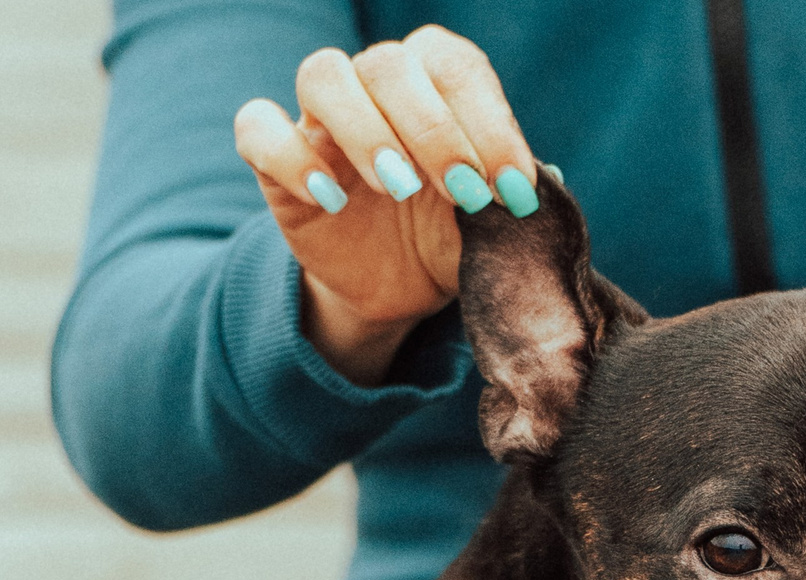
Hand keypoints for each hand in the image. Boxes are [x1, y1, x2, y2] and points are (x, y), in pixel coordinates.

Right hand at [233, 27, 541, 382]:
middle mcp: (376, 86)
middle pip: (389, 63)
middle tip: (463, 193)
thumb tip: (547, 179)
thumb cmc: (452, 238)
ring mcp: (320, 118)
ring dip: (365, 129)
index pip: (455, 67)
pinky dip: (291, 157)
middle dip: (433, 129)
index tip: (512, 188)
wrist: (399, 290)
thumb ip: (514, 200)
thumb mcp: (492, 227)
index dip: (488, 121)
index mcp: (436, 83)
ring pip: (324, 75)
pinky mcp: (274, 160)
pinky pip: (258, 128)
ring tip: (399, 188)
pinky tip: (331, 201)